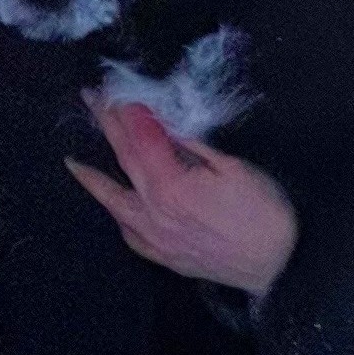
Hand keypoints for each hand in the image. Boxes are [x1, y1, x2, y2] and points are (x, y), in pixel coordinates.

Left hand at [65, 97, 296, 297]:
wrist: (280, 266)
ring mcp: (155, 238)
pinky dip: (118, 217)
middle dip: (107, 126)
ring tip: (73, 163)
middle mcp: (154, 211)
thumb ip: (194, 144)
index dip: (129, 110)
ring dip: (93, 179)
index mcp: (171, 184)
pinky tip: (114, 207)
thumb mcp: (234, 166)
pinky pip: (130, 236)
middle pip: (125, 160)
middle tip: (91, 100)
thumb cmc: (265, 212)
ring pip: (115, 202)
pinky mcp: (163, 257)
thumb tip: (166, 122)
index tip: (115, 88)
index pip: (142, 137)